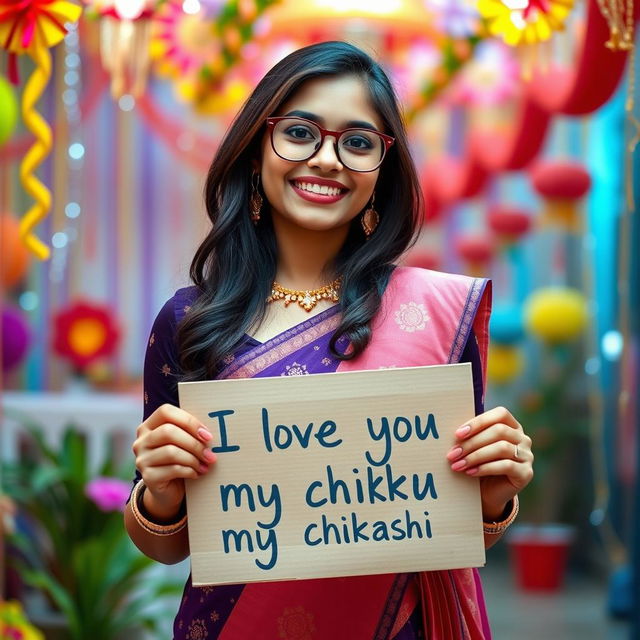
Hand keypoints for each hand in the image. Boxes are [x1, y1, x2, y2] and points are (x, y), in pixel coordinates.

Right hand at [132, 404, 216, 518]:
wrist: (168, 490)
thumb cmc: (179, 460)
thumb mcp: (183, 442)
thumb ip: (190, 432)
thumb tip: (209, 433)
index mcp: (149, 426)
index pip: (165, 412)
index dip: (189, 421)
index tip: (207, 434)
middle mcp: (141, 441)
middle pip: (168, 432)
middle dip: (194, 443)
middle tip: (210, 454)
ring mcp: (142, 459)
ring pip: (171, 451)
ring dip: (194, 459)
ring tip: (205, 465)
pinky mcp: (148, 477)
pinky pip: (173, 469)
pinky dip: (190, 471)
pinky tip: (196, 473)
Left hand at [447, 406, 533, 519]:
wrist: (489, 493)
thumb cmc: (480, 463)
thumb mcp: (475, 447)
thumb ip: (471, 435)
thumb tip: (454, 432)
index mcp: (512, 426)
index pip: (500, 414)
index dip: (478, 422)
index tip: (458, 434)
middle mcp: (523, 438)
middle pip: (499, 431)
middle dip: (472, 442)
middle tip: (453, 453)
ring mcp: (527, 456)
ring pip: (502, 448)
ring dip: (475, 456)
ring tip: (458, 464)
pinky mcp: (526, 473)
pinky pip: (506, 466)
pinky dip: (485, 468)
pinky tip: (470, 472)